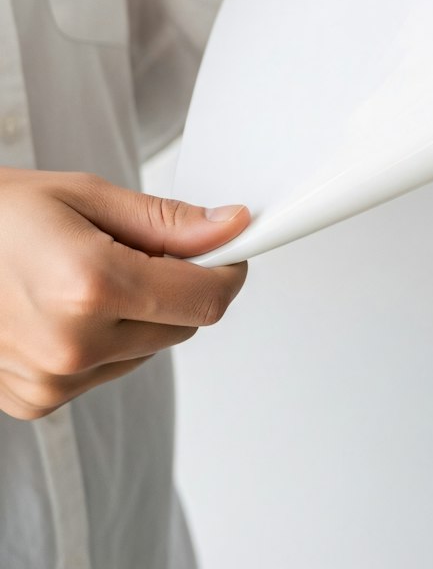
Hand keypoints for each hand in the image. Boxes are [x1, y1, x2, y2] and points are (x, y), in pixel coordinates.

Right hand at [0, 167, 249, 419]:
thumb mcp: (87, 195)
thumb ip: (168, 222)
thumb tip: (231, 227)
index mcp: (89, 288)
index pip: (205, 299)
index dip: (227, 270)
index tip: (227, 249)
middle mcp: (72, 346)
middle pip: (183, 326)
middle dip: (180, 286)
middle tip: (139, 248)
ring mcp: (51, 382)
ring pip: (149, 349)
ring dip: (141, 314)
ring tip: (88, 274)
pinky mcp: (36, 402)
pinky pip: (107, 370)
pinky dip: (105, 339)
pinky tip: (64, 306)